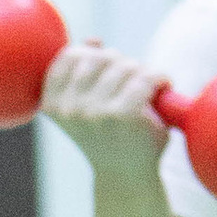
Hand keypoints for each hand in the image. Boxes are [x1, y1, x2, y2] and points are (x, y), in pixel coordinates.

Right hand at [40, 37, 169, 180]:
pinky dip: (160, 78)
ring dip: (143, 73)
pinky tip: (163, 87)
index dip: (93, 55)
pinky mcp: (123, 115)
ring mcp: (95, 112)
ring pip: (126, 65)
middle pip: (101, 57)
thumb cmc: (109, 136)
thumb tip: (92, 40)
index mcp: (52, 104)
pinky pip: (146, 77)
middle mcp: (69, 108)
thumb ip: (85, 72)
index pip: (70, 56)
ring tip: (147, 90)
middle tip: (131, 83)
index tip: (107, 72)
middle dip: (121, 63)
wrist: (126, 175)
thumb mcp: (87, 104)